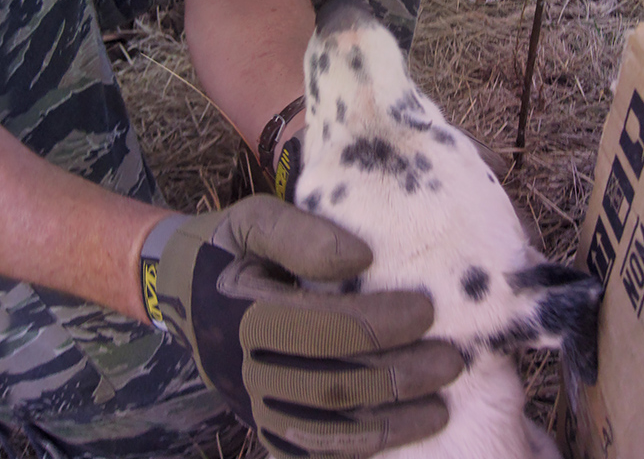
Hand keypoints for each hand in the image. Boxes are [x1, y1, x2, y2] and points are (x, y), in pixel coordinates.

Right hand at [145, 195, 462, 458]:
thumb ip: (300, 232)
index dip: (380, 323)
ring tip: (442, 405)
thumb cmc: (230, 246)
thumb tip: (363, 257)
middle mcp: (246, 370)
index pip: (324, 328)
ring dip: (391, 423)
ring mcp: (253, 406)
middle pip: (334, 385)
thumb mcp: (253, 219)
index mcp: (244, 314)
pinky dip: (357, 451)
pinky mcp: (263, 426)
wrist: (180, 289)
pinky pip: (312, 452)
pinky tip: (399, 438)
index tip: (428, 309)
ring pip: (328, 430)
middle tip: (452, 361)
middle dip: (400, 377)